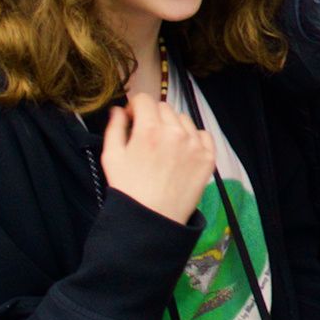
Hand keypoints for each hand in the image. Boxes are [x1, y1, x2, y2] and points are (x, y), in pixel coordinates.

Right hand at [98, 95, 215, 223]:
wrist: (153, 219)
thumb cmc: (129, 190)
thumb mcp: (112, 157)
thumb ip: (115, 127)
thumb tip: (119, 110)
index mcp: (149, 130)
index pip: (144, 99)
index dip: (135, 107)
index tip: (133, 118)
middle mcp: (175, 133)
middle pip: (164, 108)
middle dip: (153, 116)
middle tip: (147, 135)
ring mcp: (194, 145)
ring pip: (183, 119)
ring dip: (173, 125)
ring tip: (165, 145)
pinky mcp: (207, 158)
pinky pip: (203, 134)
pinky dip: (193, 137)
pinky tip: (182, 151)